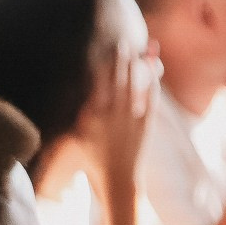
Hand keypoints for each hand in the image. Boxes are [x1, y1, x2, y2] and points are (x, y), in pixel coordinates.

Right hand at [79, 42, 156, 186]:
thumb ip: (76, 121)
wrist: (118, 180)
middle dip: (120, 59)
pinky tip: (153, 73)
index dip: (99, 66)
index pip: (96, 84)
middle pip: (117, 78)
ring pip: (134, 84)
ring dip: (136, 66)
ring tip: (138, 52)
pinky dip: (151, 83)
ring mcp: (131, 117)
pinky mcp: (145, 123)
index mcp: (93, 116)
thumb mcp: (74, 143)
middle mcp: (112, 113)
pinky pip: (150, 98)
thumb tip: (72, 104)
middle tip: (122, 44)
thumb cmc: (91, 164)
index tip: (99, 52)